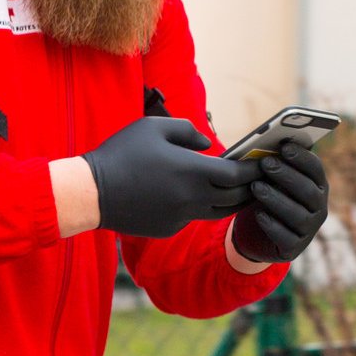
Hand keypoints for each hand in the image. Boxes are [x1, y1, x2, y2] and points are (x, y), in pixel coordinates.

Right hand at [84, 117, 262, 237]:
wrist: (92, 192)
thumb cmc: (122, 153)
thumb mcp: (154, 127)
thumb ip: (187, 131)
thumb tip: (207, 146)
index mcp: (192, 172)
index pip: (237, 175)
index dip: (253, 169)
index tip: (263, 162)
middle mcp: (192, 199)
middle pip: (234, 198)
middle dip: (249, 187)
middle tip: (259, 178)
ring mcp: (181, 217)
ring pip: (217, 211)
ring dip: (229, 200)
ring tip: (236, 189)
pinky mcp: (169, 228)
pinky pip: (192, 216)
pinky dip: (198, 206)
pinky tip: (191, 195)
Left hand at [231, 141, 328, 262]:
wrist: (260, 234)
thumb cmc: (271, 197)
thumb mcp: (274, 180)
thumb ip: (277, 164)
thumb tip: (270, 142)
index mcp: (318, 187)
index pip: (316, 170)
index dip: (302, 157)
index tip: (284, 147)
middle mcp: (319, 208)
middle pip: (308, 191)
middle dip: (287, 175)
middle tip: (266, 164)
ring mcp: (309, 230)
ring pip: (298, 215)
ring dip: (277, 199)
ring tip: (256, 187)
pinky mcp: (294, 248)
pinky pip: (286, 238)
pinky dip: (273, 226)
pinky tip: (259, 214)